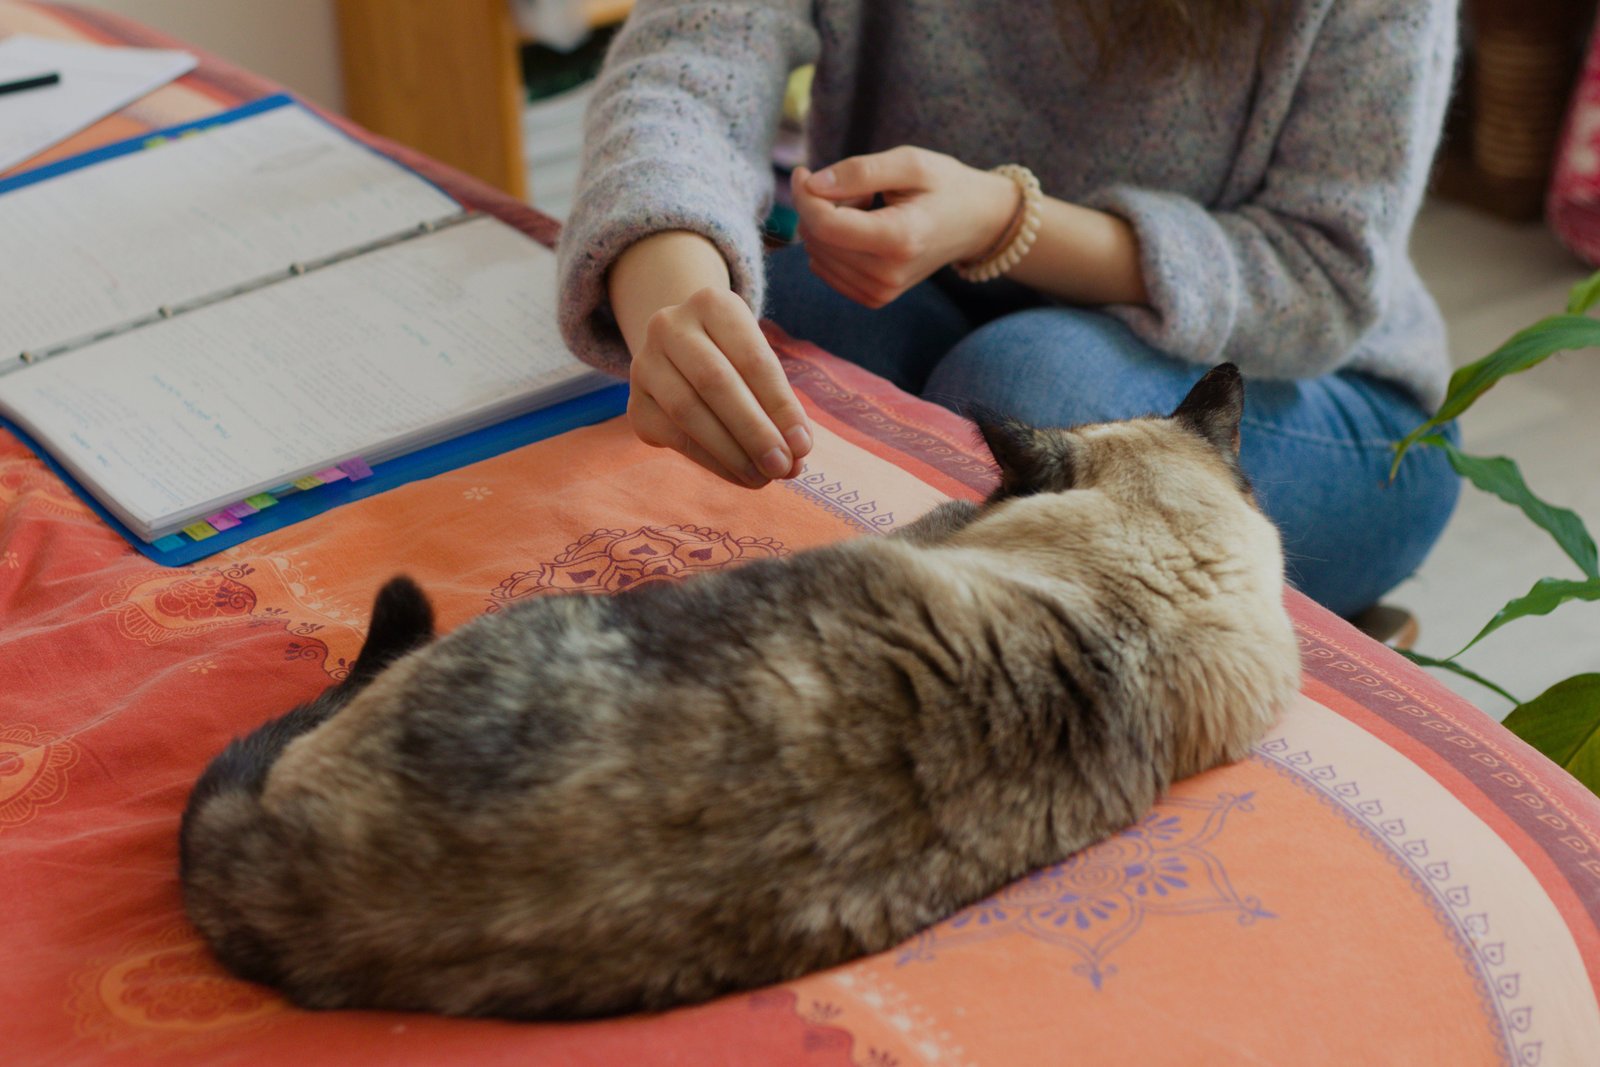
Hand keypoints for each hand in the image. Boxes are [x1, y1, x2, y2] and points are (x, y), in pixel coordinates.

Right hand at [627, 286, 812, 487]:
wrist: (680, 354)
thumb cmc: (735, 359)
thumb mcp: (758, 364)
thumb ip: (777, 405)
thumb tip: (795, 456)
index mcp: (712, 304)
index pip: (752, 358)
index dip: (780, 405)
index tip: (803, 444)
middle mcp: (670, 325)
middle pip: (715, 382)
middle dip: (754, 431)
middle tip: (783, 467)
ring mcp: (645, 363)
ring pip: (688, 411)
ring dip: (731, 452)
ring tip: (763, 477)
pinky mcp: (636, 404)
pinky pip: (674, 437)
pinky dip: (712, 461)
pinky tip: (739, 474)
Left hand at [791, 146, 1017, 307]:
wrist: (976, 223)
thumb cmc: (945, 186)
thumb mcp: (910, 163)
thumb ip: (860, 171)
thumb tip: (812, 185)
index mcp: (900, 239)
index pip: (826, 224)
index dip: (804, 195)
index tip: (804, 171)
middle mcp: (888, 275)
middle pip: (817, 239)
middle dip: (818, 206)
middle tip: (852, 187)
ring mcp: (881, 292)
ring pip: (816, 254)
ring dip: (827, 225)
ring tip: (865, 209)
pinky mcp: (874, 298)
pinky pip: (825, 268)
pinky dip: (834, 244)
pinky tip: (862, 230)